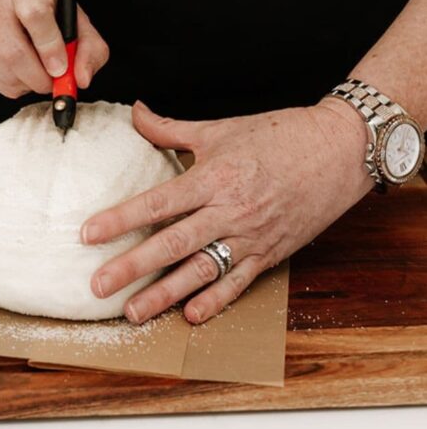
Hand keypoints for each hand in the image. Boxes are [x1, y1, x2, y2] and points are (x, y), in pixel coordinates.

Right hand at [0, 0, 108, 97]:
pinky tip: (19, 68)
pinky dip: (12, 84)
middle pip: (12, 51)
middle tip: (54, 80)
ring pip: (2, 71)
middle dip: (40, 77)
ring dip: (28, 83)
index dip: (50, 47)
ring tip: (38, 70)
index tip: (62, 68)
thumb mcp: (71, 9)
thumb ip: (88, 44)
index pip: (35, 15)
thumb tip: (82, 78)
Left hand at [81, 98, 373, 324]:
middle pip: (172, 244)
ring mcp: (251, 236)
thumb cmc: (280, 135)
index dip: (120, 219)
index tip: (88, 234)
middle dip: (132, 267)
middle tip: (99, 287)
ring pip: (202, 270)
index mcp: (214, 177)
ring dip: (165, 294)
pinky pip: (239, 282)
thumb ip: (172, 129)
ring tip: (133, 312)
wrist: (339, 150)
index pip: (157, 203)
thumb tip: (135, 112)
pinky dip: (215, 300)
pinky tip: (190, 315)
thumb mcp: (221, 128)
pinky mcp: (271, 253)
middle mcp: (230, 210)